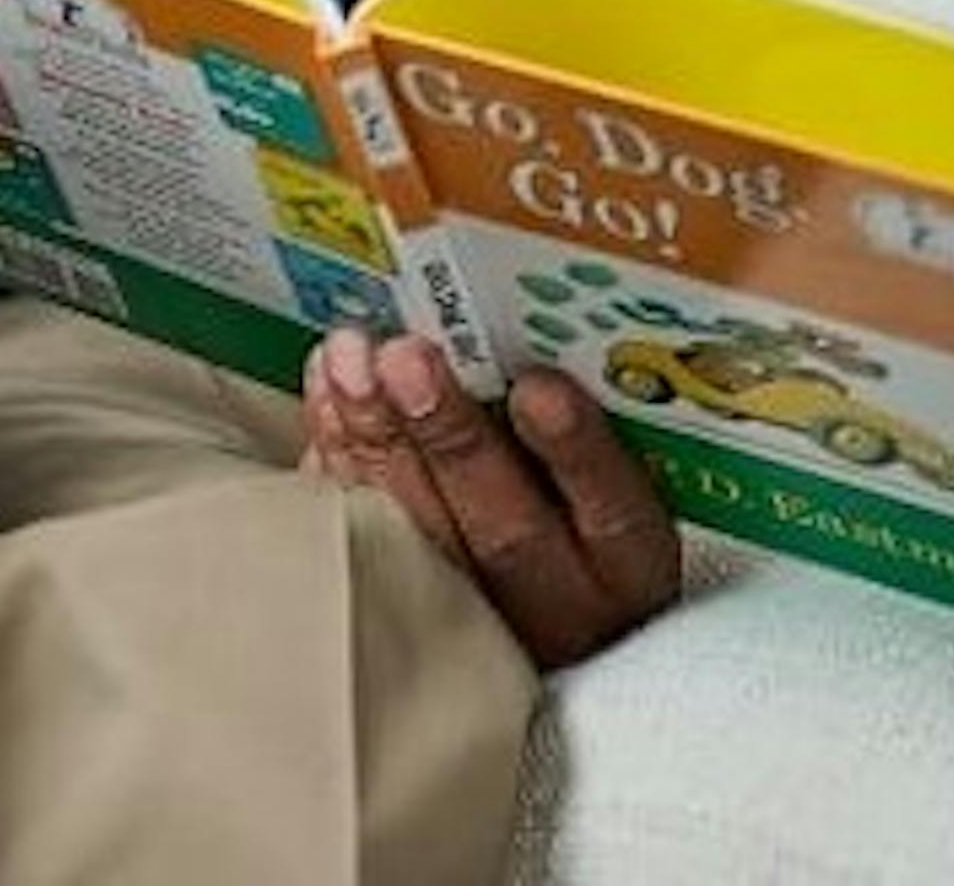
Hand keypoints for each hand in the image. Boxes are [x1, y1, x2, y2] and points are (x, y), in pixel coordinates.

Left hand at [302, 325, 681, 669]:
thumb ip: (587, 420)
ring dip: (378, 442)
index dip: (574, 450)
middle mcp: (558, 602)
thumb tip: (519, 327)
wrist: (554, 624)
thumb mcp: (625, 480)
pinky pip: (366, 554)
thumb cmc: (589, 520)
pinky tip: (326, 408)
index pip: (614, 511)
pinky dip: (341, 477)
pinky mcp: (409, 626)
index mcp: (627, 562)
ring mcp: (479, 624)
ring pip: (425, 541)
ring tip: (346, 363)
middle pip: (505, 529)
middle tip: (404, 355)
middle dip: (450, 436)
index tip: (536, 389)